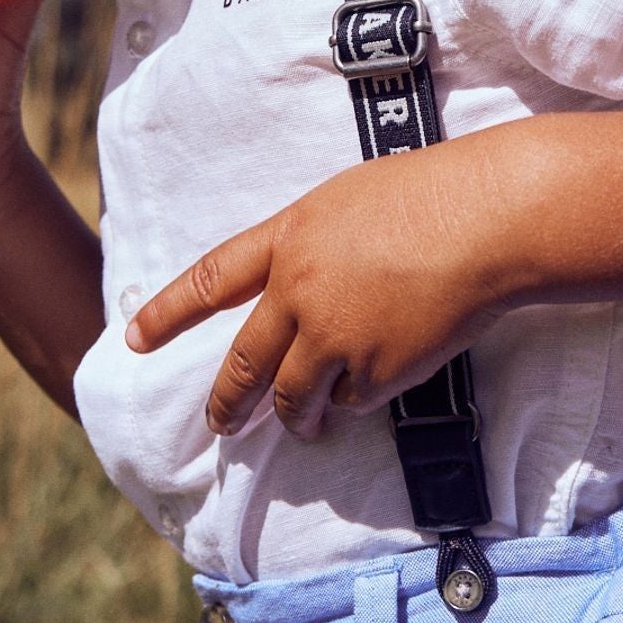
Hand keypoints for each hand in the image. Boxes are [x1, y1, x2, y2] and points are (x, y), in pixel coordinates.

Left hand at [127, 139, 518, 440]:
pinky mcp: (376, 371)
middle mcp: (299, 291)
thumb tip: (305, 290)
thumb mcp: (353, 201)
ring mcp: (335, 335)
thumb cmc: (436, 193)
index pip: (211, 279)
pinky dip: (360, 399)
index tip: (133, 338)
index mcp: (290, 237)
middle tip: (221, 425)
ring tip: (303, 429)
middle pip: (244, 363)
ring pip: (295, 398)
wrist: (489, 218)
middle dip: (227, 403)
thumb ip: (317, 246)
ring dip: (296, 420)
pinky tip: (380, 383)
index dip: (168, 311)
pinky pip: (354, 401)